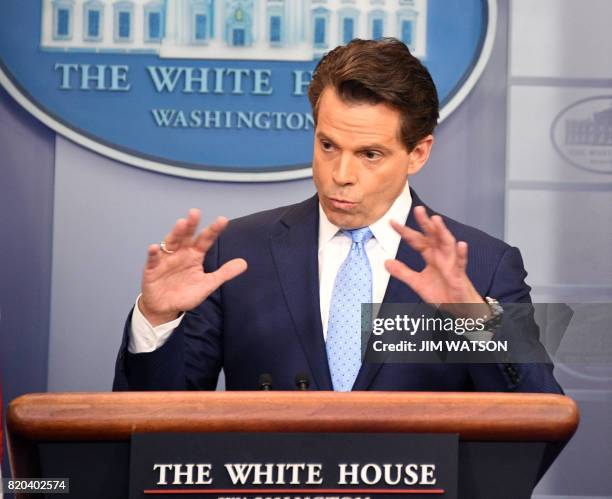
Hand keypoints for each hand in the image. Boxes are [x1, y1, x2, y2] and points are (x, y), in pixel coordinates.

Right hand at [139, 209, 246, 325]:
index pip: (205, 240)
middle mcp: (181, 253)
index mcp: (195, 255)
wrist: (165, 308)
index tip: (223, 220)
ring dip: (175, 233)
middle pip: (186, 236)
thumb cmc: (186, 293)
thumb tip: (244, 263)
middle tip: (195, 213)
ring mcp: (166, 259)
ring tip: (181, 223)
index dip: (213, 230)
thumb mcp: (208, 284)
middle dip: (191, 225)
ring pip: (170, 243)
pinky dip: (153, 253)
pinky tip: (154, 247)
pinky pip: (152, 260)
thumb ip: (224, 273)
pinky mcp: (152, 270)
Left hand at [384, 206, 489, 318]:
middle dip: (425, 222)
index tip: (392, 222)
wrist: (458, 308)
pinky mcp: (459, 274)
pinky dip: (461, 254)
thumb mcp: (417, 282)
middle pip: (432, 236)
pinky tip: (461, 244)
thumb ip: (403, 272)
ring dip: (442, 231)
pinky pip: (461, 263)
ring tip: (436, 220)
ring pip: (447, 244)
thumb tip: (386, 262)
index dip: (405, 232)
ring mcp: (451, 263)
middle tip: (418, 209)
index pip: (416, 240)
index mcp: (430, 256)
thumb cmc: (442, 293)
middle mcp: (441, 255)